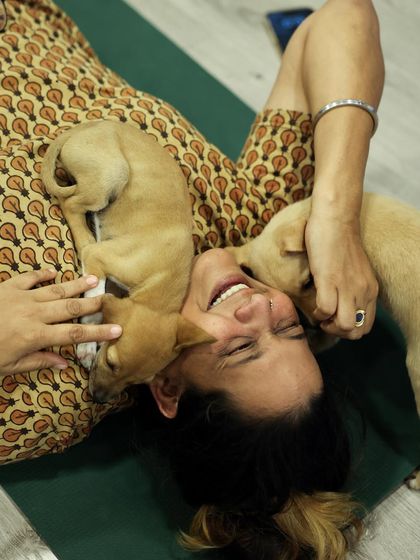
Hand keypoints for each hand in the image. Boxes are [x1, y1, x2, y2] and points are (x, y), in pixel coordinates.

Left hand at [0, 269, 122, 375]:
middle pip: (70, 308)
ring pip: (56, 289)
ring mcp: (21, 297)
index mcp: (35, 336)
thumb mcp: (8, 367)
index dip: (98, 333)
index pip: (74, 335)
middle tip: (110, 299)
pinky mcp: (7, 287)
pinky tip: (53, 273)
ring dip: (76, 285)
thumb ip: (38, 362)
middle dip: (92, 304)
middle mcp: (33, 314)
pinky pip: (30, 278)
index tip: (117, 330)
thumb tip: (64, 363)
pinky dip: (43, 274)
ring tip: (93, 279)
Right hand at [305, 211, 377, 338]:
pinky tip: (314, 304)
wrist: (335, 219)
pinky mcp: (329, 280)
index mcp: (370, 290)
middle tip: (326, 320)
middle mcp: (363, 291)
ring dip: (329, 326)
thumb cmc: (340, 241)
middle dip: (338, 333)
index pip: (366, 326)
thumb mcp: (355, 270)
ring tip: (320, 315)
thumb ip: (352, 287)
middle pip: (356, 331)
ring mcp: (347, 286)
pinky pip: (326, 310)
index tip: (335, 319)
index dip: (348, 330)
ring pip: (344, 326)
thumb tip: (339, 302)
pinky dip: (318, 312)